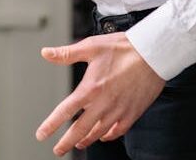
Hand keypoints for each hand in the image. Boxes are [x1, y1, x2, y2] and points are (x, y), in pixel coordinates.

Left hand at [36, 33, 164, 155]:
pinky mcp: (133, 112)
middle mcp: (103, 103)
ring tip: (78, 143)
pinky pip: (119, 131)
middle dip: (67, 142)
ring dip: (86, 140)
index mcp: (90, 88)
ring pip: (99, 132)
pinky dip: (108, 135)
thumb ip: (66, 54)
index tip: (42, 135)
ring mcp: (119, 110)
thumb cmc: (122, 48)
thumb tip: (46, 53)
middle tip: (57, 150)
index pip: (65, 111)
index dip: (51, 125)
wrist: (153, 54)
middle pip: (81, 129)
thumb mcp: (90, 46)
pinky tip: (103, 135)